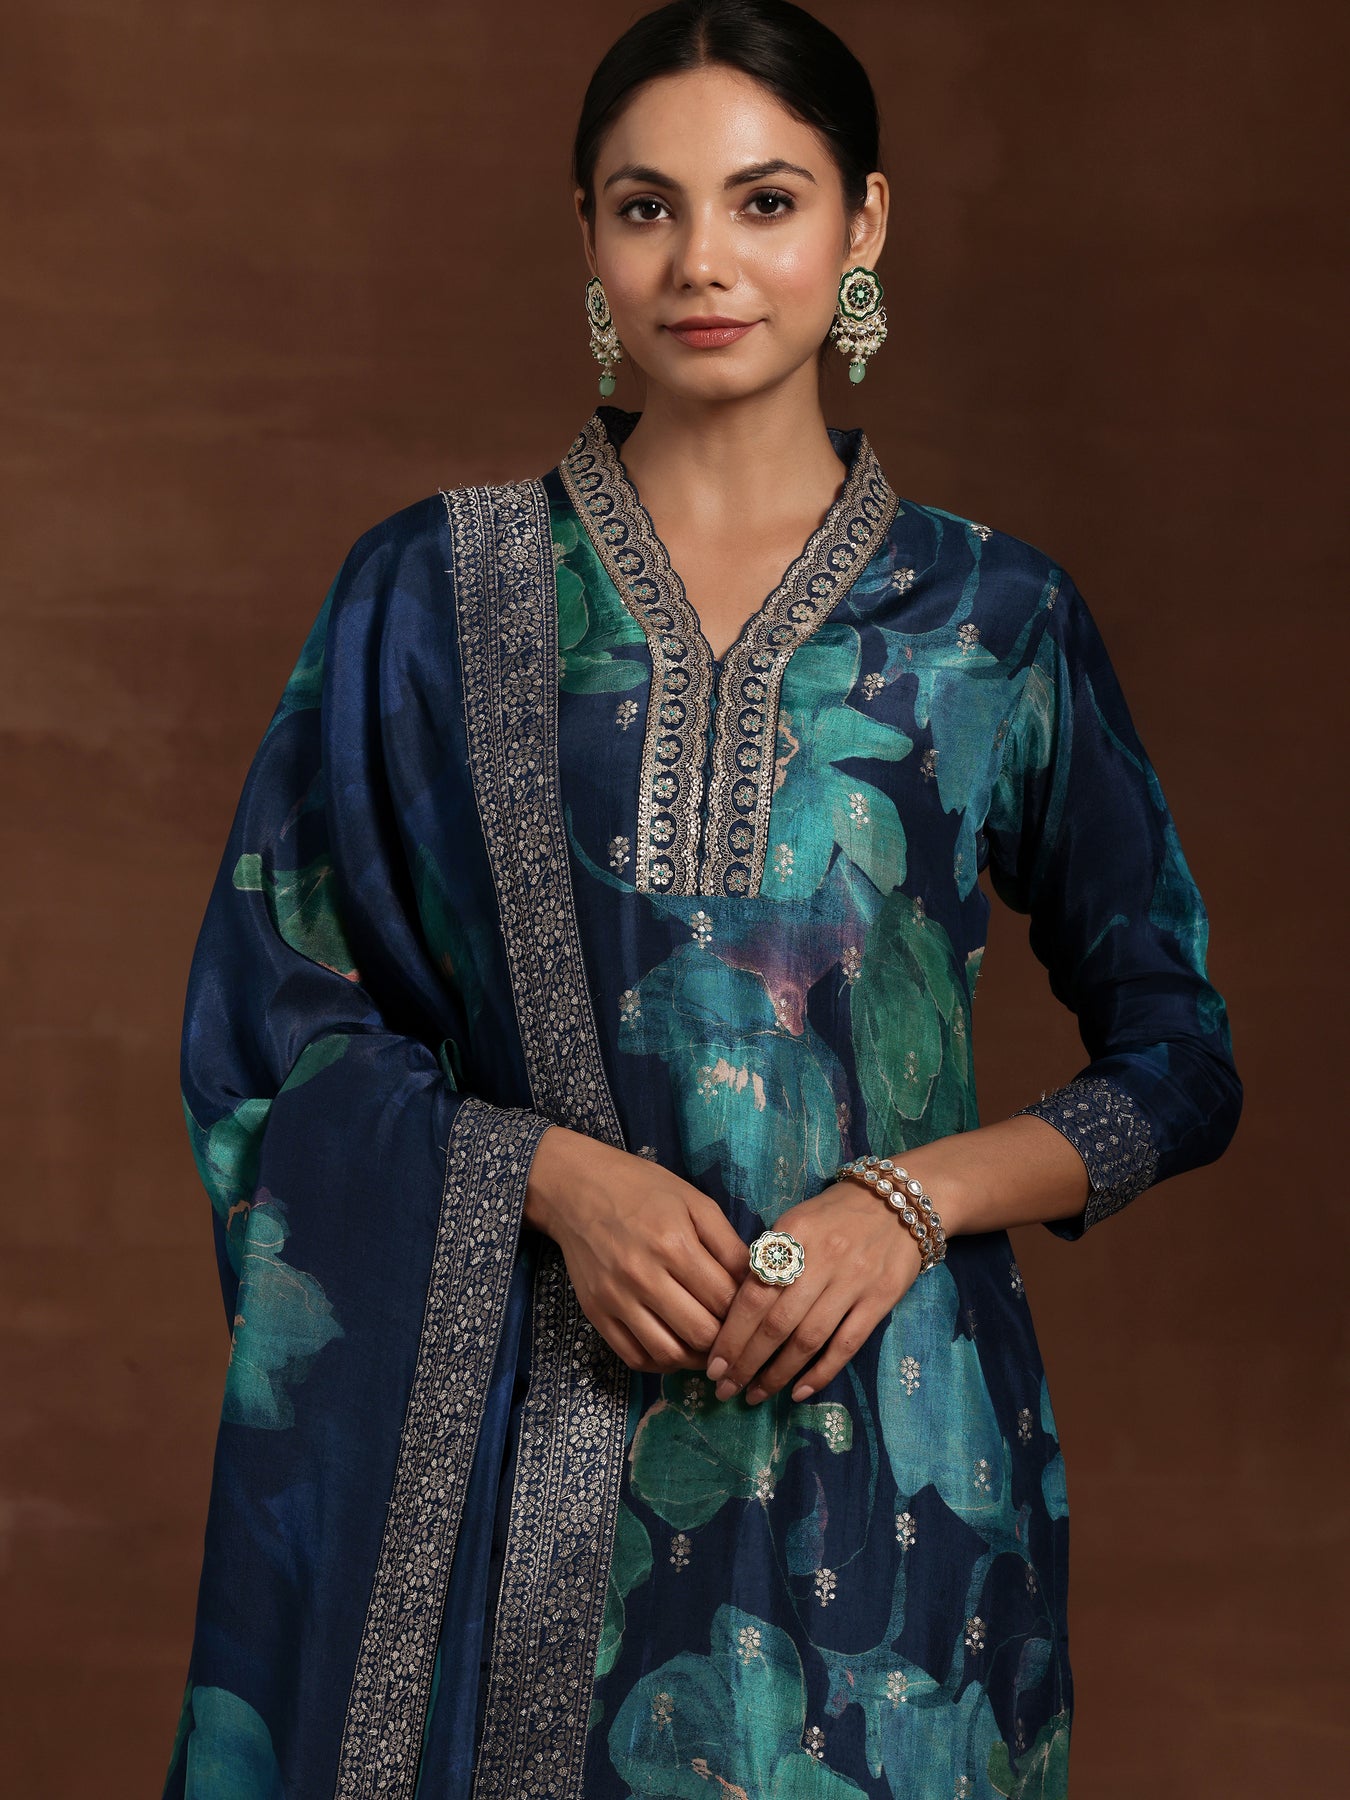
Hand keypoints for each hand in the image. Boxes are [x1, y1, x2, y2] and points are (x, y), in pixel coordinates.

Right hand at [524, 1126, 747, 1374]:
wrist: (577, 1188)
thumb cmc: (642, 1189)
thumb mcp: (694, 1201)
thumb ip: (728, 1244)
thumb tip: (755, 1283)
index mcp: (674, 1244)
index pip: (724, 1300)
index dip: (745, 1312)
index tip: (751, 1313)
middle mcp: (644, 1276)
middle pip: (700, 1334)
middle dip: (725, 1340)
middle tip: (734, 1335)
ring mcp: (616, 1299)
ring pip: (669, 1354)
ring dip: (696, 1359)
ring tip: (708, 1347)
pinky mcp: (596, 1313)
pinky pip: (634, 1357)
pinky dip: (661, 1363)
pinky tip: (676, 1349)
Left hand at [704, 1179, 922, 1405]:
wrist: (900, 1201)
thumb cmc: (836, 1214)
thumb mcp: (796, 1222)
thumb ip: (769, 1258)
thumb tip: (734, 1306)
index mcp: (792, 1235)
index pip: (753, 1294)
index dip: (731, 1335)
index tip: (713, 1365)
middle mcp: (821, 1259)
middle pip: (776, 1323)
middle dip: (746, 1362)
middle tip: (725, 1388)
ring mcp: (853, 1281)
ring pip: (808, 1339)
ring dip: (778, 1374)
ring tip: (755, 1394)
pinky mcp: (880, 1299)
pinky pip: (846, 1344)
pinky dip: (822, 1372)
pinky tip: (799, 1392)